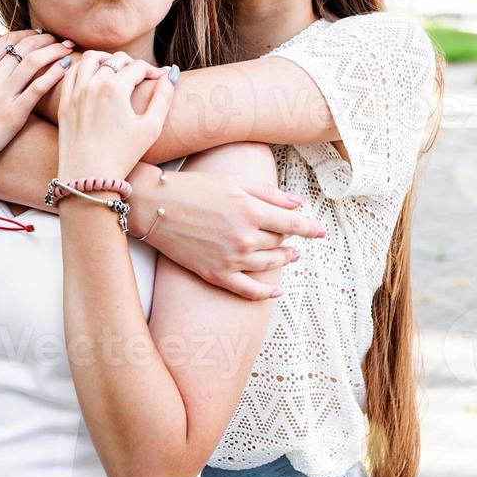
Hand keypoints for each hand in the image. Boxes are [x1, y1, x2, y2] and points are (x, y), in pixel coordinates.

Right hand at [0, 26, 64, 145]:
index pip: (6, 40)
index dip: (27, 34)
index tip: (40, 35)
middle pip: (24, 46)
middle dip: (46, 39)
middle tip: (60, 39)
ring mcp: (1, 94)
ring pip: (34, 61)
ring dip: (55, 50)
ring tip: (68, 48)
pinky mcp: (13, 114)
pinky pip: (39, 87)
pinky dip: (55, 74)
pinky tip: (67, 68)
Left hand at [57, 51, 174, 178]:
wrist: (88, 177)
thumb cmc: (122, 155)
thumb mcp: (151, 128)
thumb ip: (163, 98)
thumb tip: (170, 75)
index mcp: (115, 89)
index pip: (138, 67)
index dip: (152, 70)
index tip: (159, 79)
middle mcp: (92, 85)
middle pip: (116, 59)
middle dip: (132, 63)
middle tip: (141, 76)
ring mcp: (75, 93)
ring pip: (90, 59)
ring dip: (106, 59)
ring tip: (116, 69)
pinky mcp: (64, 103)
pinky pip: (71, 73)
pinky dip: (83, 68)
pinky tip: (93, 76)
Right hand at [131, 166, 326, 299]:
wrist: (155, 207)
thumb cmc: (193, 188)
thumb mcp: (234, 182)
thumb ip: (268, 193)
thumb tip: (298, 202)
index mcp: (250, 211)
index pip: (292, 223)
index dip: (310, 227)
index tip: (321, 231)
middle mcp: (244, 238)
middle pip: (279, 242)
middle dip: (289, 238)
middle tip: (294, 236)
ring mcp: (230, 259)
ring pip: (269, 265)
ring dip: (283, 260)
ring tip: (290, 256)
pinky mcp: (216, 274)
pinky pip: (248, 290)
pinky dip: (266, 293)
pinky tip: (276, 291)